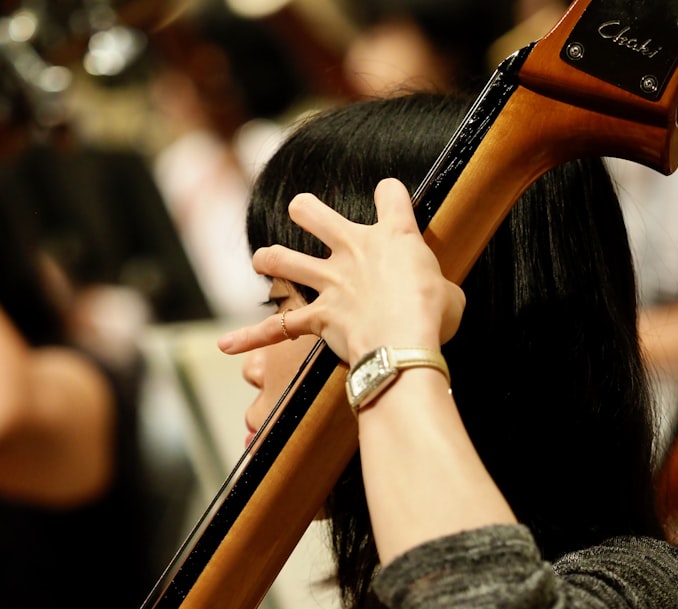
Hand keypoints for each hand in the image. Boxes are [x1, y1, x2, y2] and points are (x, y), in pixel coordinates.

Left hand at [218, 178, 464, 365]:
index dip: (389, 196)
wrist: (404, 343)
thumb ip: (437, 287)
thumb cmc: (434, 317)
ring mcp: (329, 282)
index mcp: (394, 236)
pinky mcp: (317, 316)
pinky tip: (226, 345)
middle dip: (305, 210)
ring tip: (263, 259)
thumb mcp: (452, 294)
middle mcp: (353, 250)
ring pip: (283, 260)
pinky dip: (250, 338)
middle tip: (304, 213)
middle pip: (312, 212)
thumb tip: (439, 300)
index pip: (390, 194)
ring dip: (270, 259)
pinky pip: (276, 327)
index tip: (390, 201)